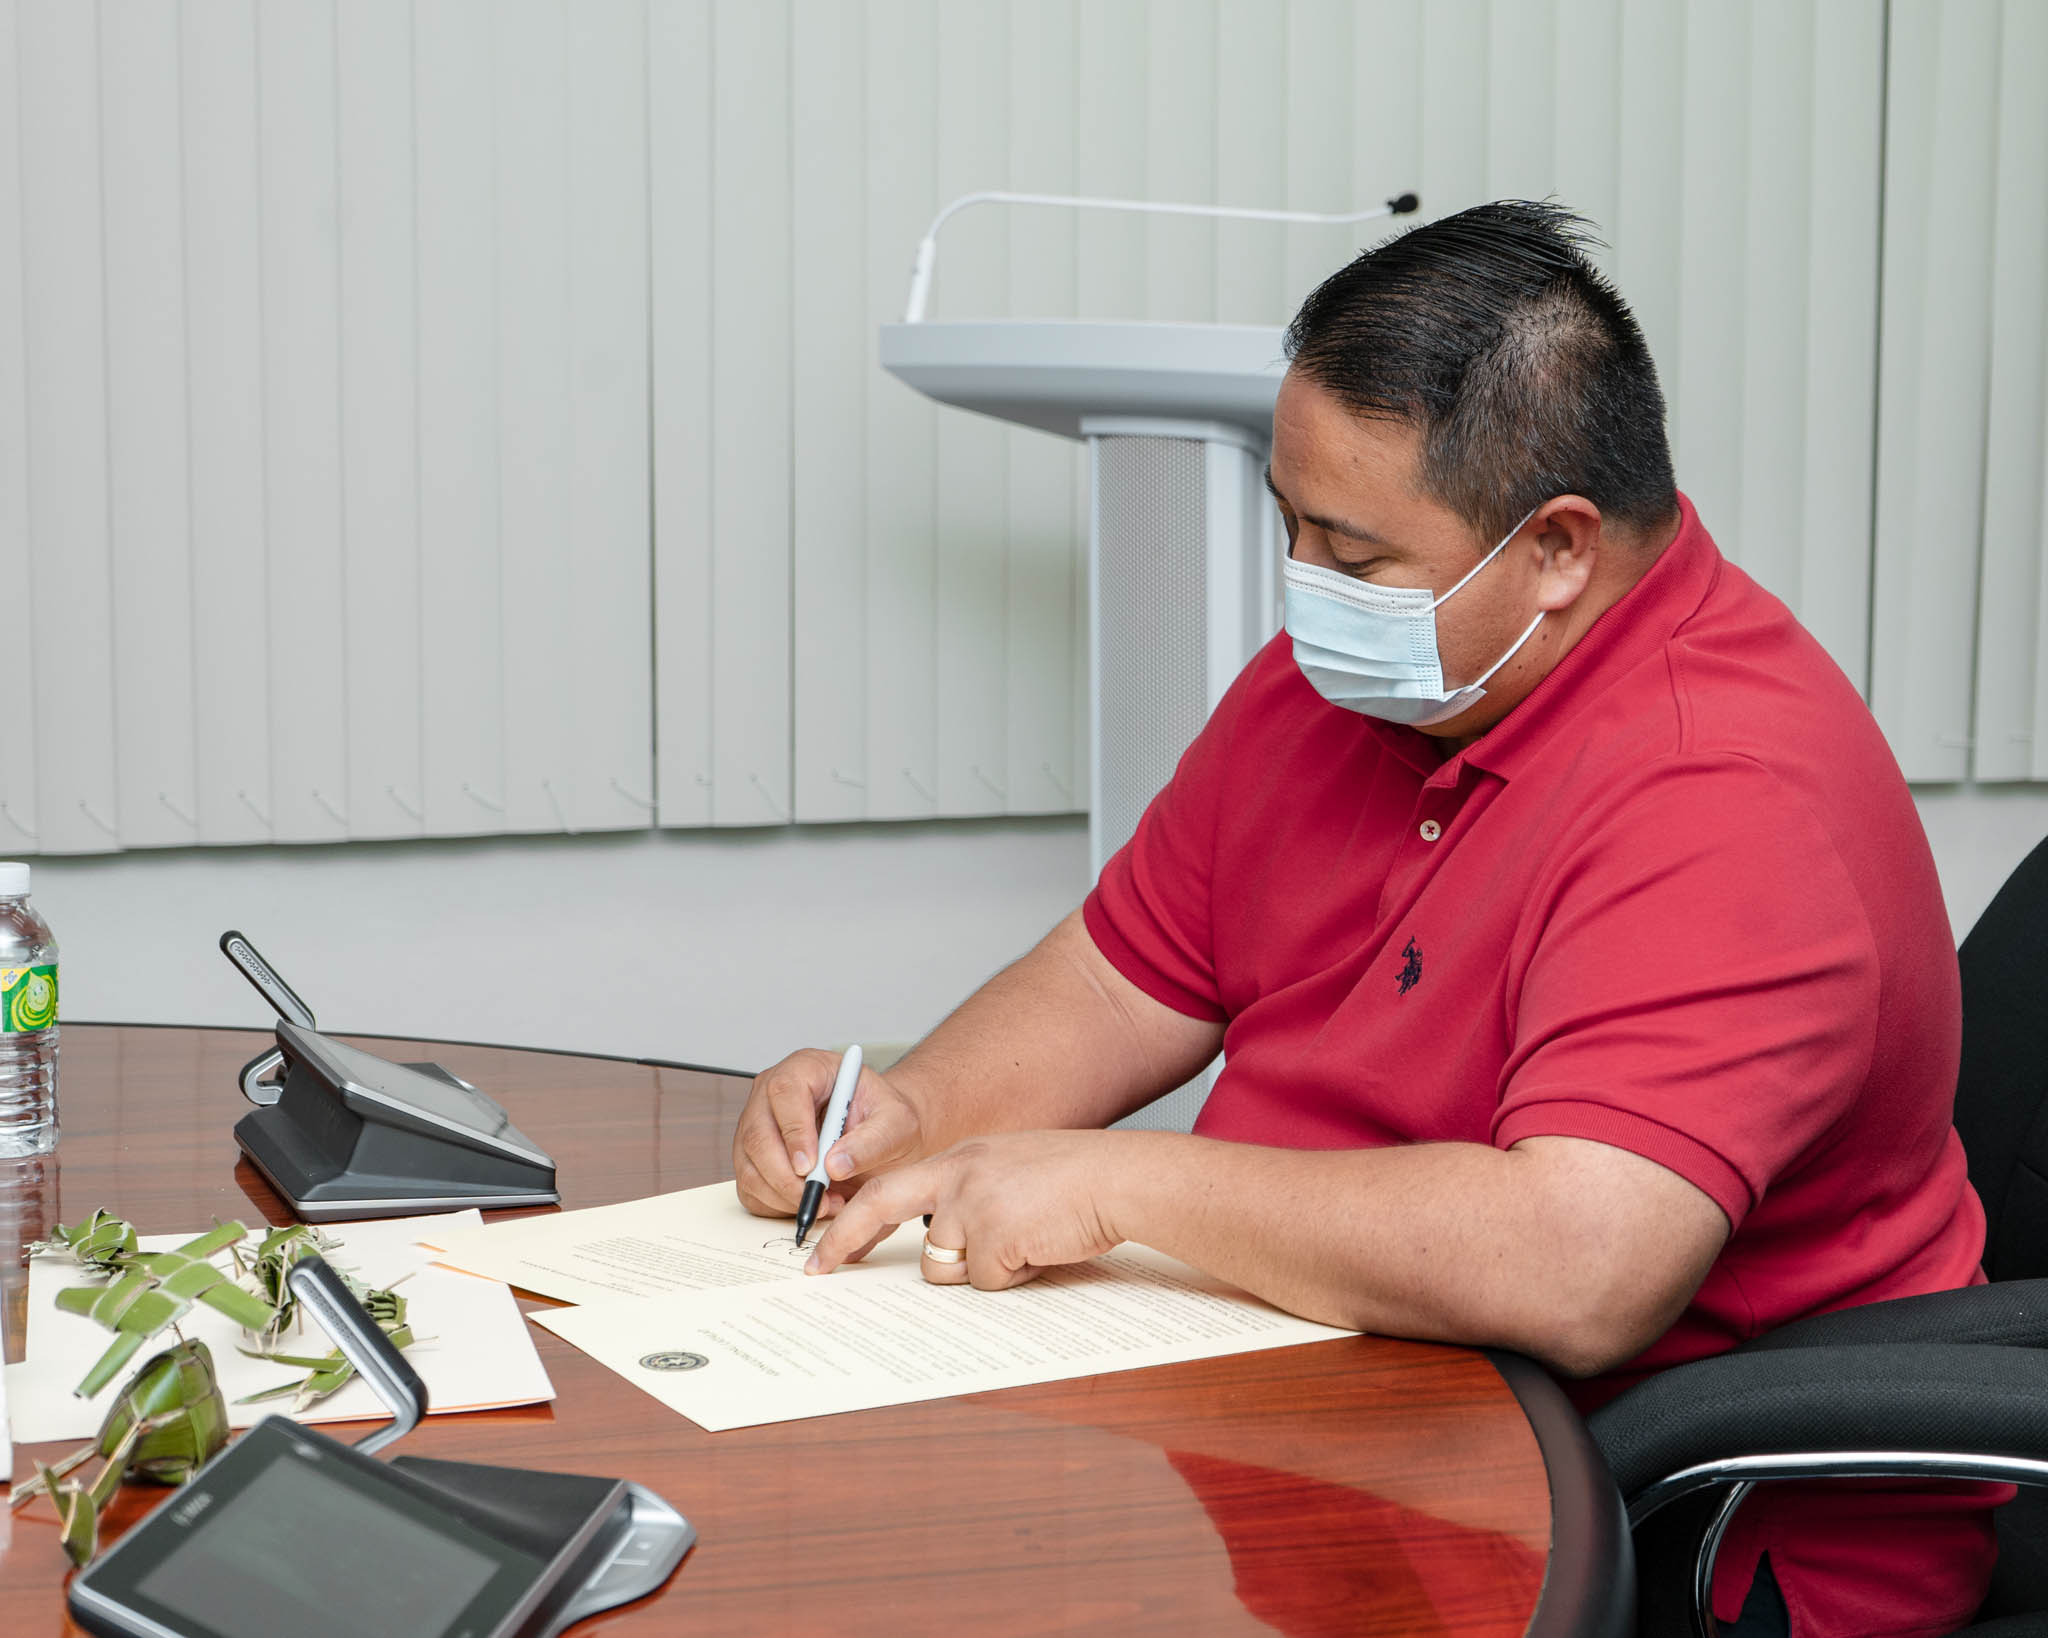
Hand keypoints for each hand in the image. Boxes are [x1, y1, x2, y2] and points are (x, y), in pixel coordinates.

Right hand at [731, 1048, 927, 1219]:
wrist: (879, 1137)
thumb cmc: (883, 1120)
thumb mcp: (896, 1124)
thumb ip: (872, 1141)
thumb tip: (835, 1164)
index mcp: (807, 1068)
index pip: (785, 1091)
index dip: (794, 1132)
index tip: (811, 1166)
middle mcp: (772, 1094)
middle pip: (758, 1134)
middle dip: (786, 1177)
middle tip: (819, 1197)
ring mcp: (756, 1125)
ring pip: (749, 1167)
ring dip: (784, 1196)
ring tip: (827, 1201)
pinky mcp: (750, 1158)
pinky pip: (750, 1188)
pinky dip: (777, 1206)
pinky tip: (811, 1202)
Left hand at [805, 1130, 1130, 1289]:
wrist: (1118, 1178)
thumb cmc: (1075, 1182)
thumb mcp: (1009, 1174)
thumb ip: (969, 1200)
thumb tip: (940, 1254)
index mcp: (960, 1159)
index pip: (888, 1187)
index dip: (853, 1220)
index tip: (822, 1247)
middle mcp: (957, 1174)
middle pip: (880, 1205)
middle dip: (843, 1240)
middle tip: (817, 1269)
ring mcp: (973, 1203)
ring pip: (945, 1266)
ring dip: (981, 1269)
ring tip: (1026, 1242)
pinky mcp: (994, 1235)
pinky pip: (988, 1282)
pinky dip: (1015, 1277)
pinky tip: (1041, 1248)